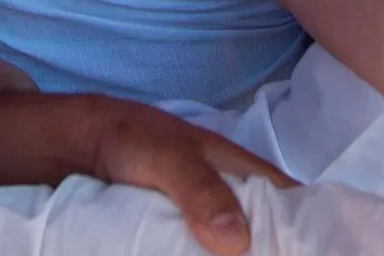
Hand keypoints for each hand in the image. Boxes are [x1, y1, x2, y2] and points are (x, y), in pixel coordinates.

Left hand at [86, 98, 292, 255]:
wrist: (72, 147)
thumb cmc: (129, 138)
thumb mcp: (167, 157)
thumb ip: (199, 189)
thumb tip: (238, 242)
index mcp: (240, 174)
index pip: (289, 203)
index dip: (306, 231)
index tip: (312, 253)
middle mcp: (225, 202)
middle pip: (259, 238)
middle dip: (263, 253)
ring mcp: (197, 225)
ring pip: (226, 251)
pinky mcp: (170, 241)